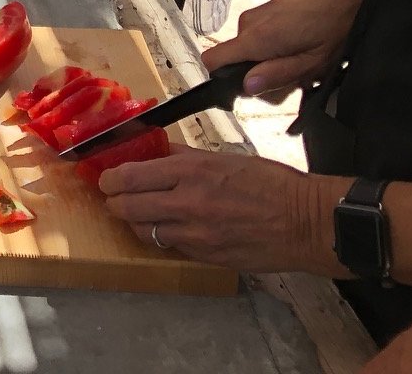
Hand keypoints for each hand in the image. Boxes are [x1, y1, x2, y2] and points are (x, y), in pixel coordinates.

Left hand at [99, 146, 339, 275]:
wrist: (306, 222)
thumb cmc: (271, 183)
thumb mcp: (224, 157)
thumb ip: (184, 158)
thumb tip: (155, 154)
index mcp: (191, 172)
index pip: (130, 176)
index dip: (110, 179)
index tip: (105, 178)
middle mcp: (187, 204)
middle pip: (128, 207)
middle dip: (114, 202)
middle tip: (113, 198)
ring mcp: (196, 235)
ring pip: (145, 231)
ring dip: (136, 222)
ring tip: (138, 214)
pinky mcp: (206, 256)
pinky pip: (171, 246)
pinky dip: (164, 237)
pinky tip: (169, 228)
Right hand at [202, 0, 380, 100]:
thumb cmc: (333, 25)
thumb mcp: (313, 62)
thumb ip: (278, 75)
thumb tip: (248, 86)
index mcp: (256, 39)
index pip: (212, 61)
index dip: (222, 81)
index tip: (249, 90)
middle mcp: (247, 26)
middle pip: (235, 64)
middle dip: (262, 77)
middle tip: (295, 77)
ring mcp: (253, 18)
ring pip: (249, 55)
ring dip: (272, 65)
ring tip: (303, 61)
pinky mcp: (263, 14)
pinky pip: (257, 43)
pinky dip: (274, 52)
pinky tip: (300, 49)